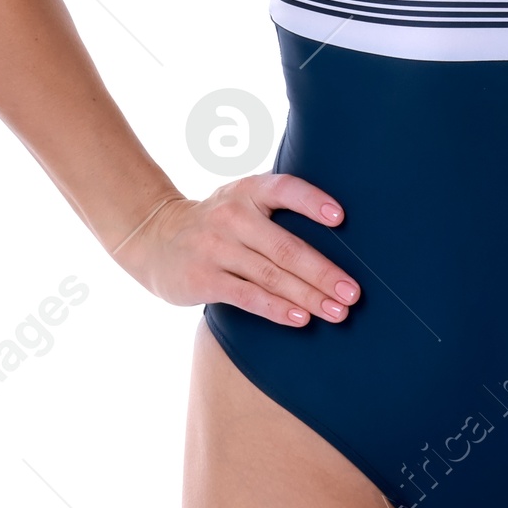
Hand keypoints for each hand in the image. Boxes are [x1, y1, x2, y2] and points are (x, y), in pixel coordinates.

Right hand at [114, 173, 359, 324]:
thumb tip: (339, 230)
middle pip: (286, 247)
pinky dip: (277, 309)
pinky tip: (300, 318)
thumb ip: (277, 209)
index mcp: (248, 190)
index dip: (312, 201)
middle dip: (323, 273)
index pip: (285, 189)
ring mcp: (216, 248)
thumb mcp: (241, 200)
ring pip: (271, 276)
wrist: (155, 237)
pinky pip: (248, 296)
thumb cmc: (217, 222)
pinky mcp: (204, 278)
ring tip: (337, 312)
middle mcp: (232, 216)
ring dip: (308, 297)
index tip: (341, 218)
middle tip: (353, 293)